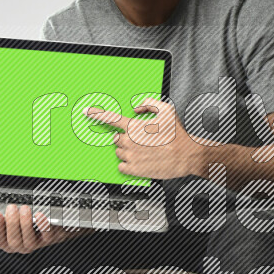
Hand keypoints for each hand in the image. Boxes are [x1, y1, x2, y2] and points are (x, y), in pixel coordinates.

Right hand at [0, 204, 91, 252]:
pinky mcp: (52, 238)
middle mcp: (22, 246)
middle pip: (14, 241)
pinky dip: (44, 226)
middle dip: (12, 225)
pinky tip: (40, 215)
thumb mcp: (4, 228)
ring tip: (24, 209)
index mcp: (9, 243)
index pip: (0, 241)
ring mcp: (37, 243)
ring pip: (30, 240)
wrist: (52, 229)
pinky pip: (48, 235)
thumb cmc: (24, 228)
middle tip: (12, 208)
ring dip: (26, 224)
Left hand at [85, 100, 205, 180]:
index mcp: (135, 126)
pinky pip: (121, 166)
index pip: (111, 118)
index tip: (86, 111)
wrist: (186, 155)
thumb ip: (148, 104)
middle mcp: (130, 141)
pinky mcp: (133, 170)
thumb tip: (136, 108)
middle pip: (116, 139)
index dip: (97, 114)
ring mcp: (131, 156)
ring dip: (128, 152)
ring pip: (119, 153)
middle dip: (126, 139)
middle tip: (141, 141)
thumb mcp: (167, 110)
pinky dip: (127, 165)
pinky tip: (140, 161)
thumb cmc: (177, 134)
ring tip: (145, 152)